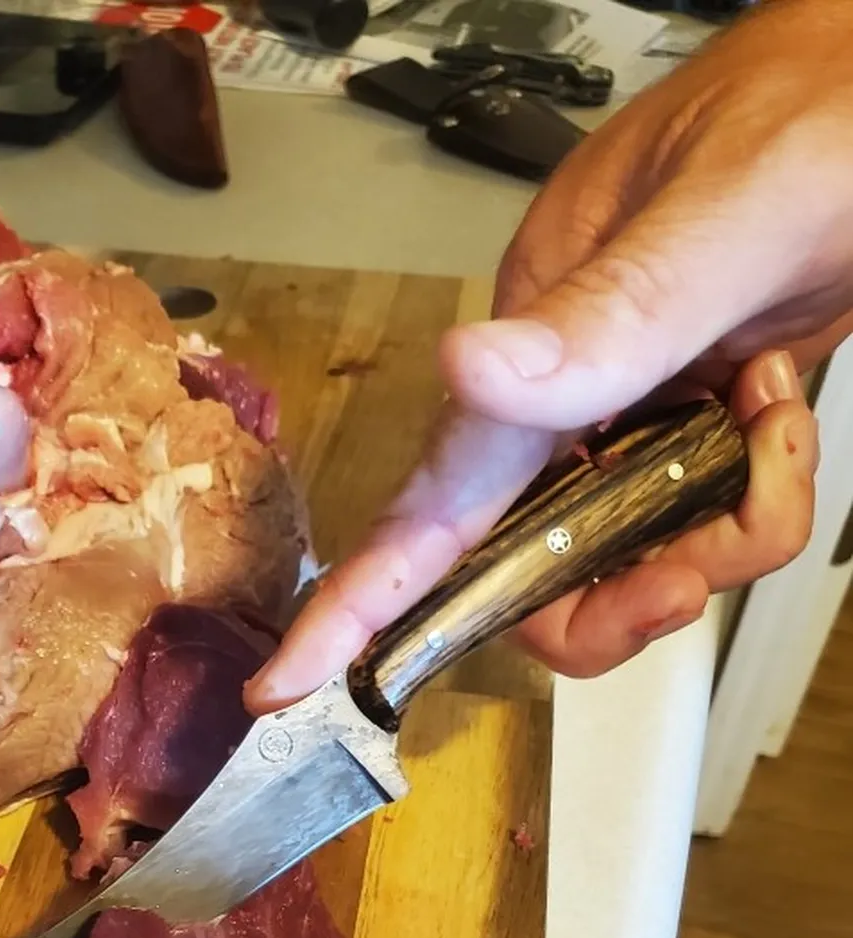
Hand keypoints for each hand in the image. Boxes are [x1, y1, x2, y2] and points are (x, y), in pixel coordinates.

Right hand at [249, 0, 850, 703]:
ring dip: (717, 537)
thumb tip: (464, 370)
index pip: (429, 502)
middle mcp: (561, 398)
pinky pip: (700, 522)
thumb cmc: (826, 108)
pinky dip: (762, 494)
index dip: (356, 605)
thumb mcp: (730, 208)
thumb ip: (610, 310)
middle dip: (613, 598)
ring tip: (773, 434)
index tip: (286, 682)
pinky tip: (779, 404)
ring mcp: (623, 415)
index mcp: (535, 344)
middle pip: (533, 571)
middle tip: (687, 579)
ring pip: (625, 559)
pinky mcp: (685, 427)